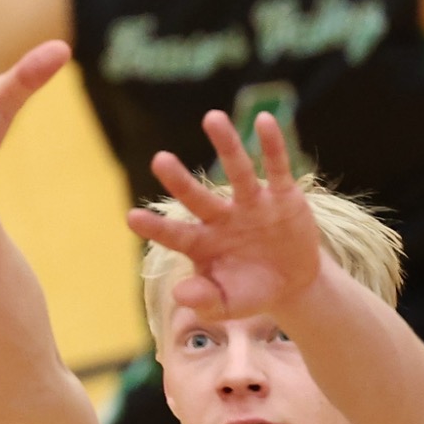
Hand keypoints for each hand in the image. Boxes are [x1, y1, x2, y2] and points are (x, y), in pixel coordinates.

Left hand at [126, 111, 321, 321]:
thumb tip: (180, 295)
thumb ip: (205, 301)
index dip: (156, 228)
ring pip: (237, 171)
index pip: (175, 235)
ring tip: (213, 118)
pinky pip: (276, 168)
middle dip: (180, 181)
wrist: (292, 283)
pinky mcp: (282, 196)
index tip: (132, 217)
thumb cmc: (249, 291)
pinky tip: (265, 120)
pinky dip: (272, 145)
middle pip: (198, 198)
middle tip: (159, 160)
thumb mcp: (228, 305)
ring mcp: (251, 204)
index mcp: (202, 244)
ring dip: (226, 145)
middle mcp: (222, 218)